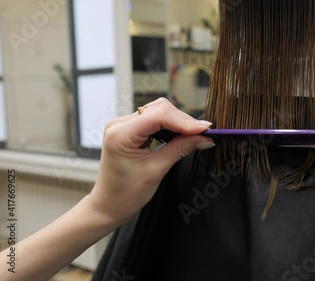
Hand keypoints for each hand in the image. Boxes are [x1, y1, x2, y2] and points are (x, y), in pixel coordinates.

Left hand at [88, 98, 214, 222]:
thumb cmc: (125, 194)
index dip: (184, 121)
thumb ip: (180, 149)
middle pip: (159, 109)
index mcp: (120, 134)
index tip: (205, 130)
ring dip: (178, 122)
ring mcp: (123, 125)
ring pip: (158, 111)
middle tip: (204, 134)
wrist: (107, 205)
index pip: (158, 115)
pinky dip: (170, 125)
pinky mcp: (129, 129)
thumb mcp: (156, 170)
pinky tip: (181, 134)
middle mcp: (119, 124)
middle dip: (183, 120)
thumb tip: (204, 137)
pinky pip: (154, 119)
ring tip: (195, 135)